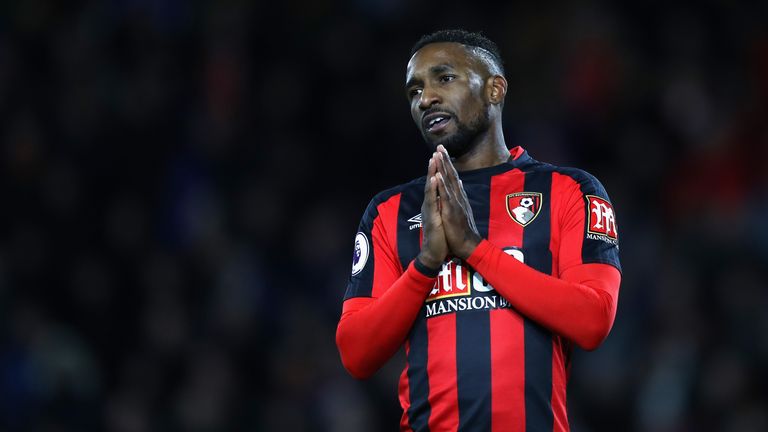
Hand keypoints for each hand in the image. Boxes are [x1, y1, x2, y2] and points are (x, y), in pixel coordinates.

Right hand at [417, 154, 448, 269]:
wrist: (434, 253)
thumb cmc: (440, 236)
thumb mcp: (442, 217)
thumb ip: (442, 205)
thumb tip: (445, 194)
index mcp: (435, 204)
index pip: (437, 183)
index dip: (439, 169)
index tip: (441, 155)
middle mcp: (430, 204)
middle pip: (432, 181)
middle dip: (435, 165)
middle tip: (437, 150)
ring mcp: (430, 210)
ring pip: (431, 188)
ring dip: (432, 173)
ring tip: (433, 159)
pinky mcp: (431, 217)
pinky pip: (432, 200)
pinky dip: (433, 188)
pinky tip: (434, 179)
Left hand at [433, 145, 481, 259]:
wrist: (468, 245)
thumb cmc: (463, 229)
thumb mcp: (460, 209)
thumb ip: (458, 196)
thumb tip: (458, 183)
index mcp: (458, 197)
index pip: (452, 177)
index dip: (447, 164)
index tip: (442, 152)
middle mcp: (458, 197)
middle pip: (451, 175)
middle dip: (445, 160)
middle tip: (440, 146)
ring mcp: (455, 203)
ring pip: (449, 182)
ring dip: (443, 167)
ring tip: (438, 155)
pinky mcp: (452, 211)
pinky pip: (446, 195)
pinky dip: (442, 184)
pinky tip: (438, 175)